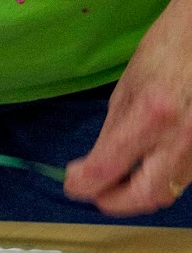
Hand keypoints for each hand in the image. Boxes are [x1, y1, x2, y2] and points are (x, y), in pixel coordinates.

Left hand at [65, 0, 191, 215]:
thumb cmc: (167, 50)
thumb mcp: (128, 86)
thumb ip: (114, 128)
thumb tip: (97, 160)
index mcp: (151, 116)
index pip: (107, 168)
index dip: (83, 182)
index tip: (72, 182)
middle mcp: (179, 139)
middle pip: (143, 197)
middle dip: (113, 202)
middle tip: (95, 192)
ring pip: (166, 192)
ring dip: (137, 193)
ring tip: (117, 181)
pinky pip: (182, 178)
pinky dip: (160, 179)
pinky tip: (145, 168)